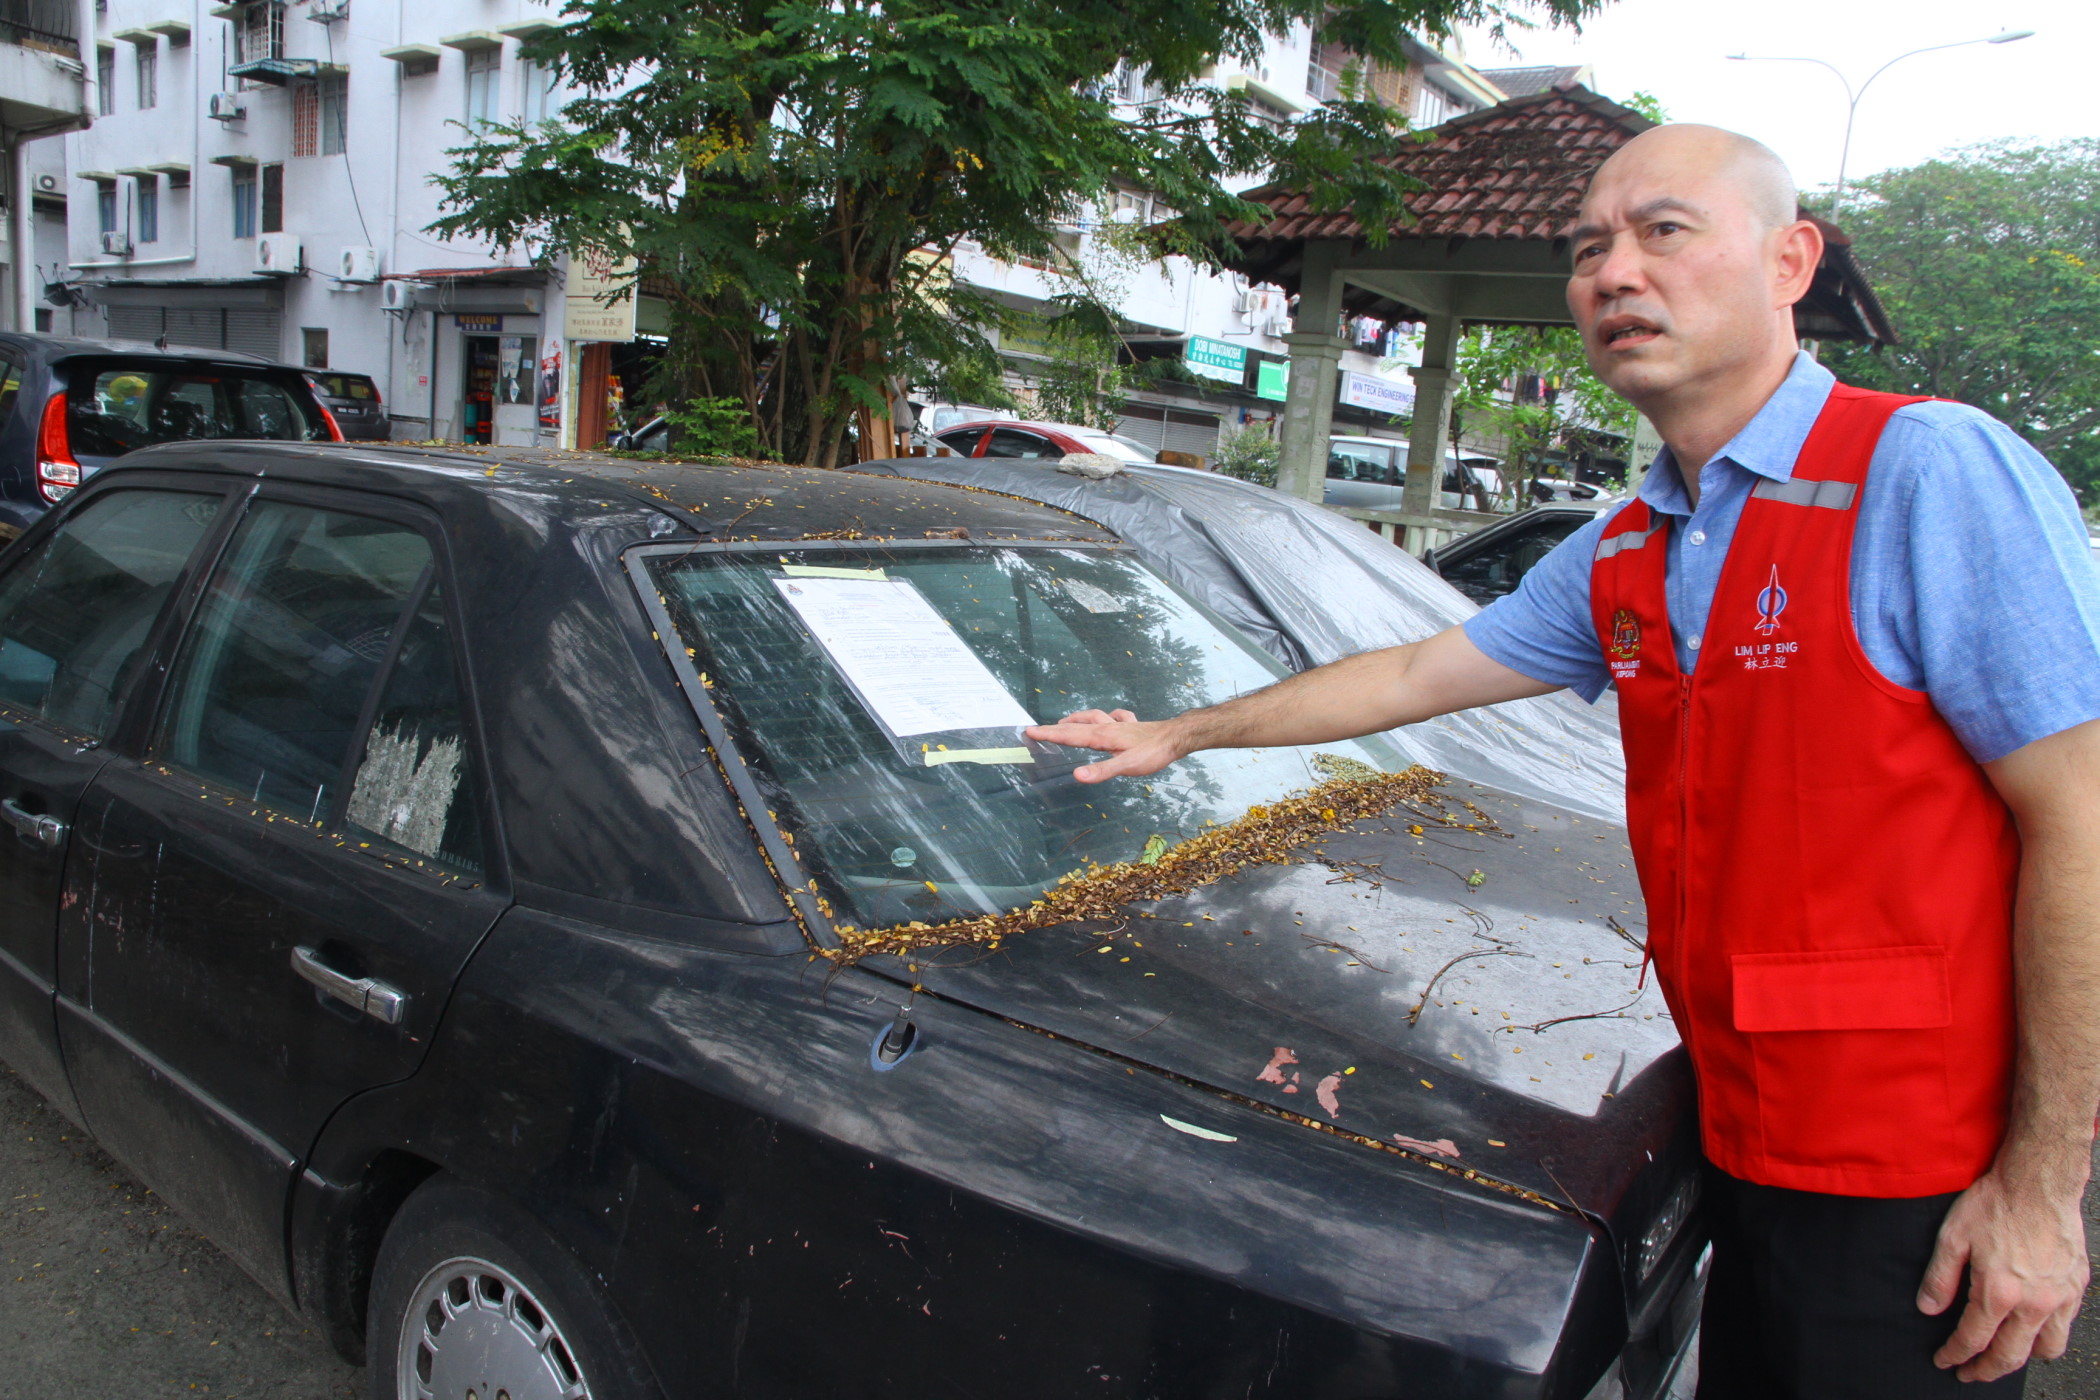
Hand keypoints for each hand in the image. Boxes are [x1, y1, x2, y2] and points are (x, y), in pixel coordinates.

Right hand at [1024, 709, 1184, 783]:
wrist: (1175, 737)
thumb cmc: (1152, 752)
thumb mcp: (1126, 766)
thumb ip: (1101, 771)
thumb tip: (1076, 776)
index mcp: (1102, 736)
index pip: (1070, 736)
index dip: (1049, 734)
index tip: (1029, 732)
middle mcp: (1108, 727)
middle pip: (1077, 725)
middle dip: (1056, 728)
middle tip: (1039, 729)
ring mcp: (1120, 725)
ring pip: (1094, 717)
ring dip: (1078, 719)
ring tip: (1066, 721)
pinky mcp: (1133, 725)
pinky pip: (1117, 717)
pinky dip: (1109, 716)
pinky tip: (1111, 717)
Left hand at [1919, 1166, 2089, 1381]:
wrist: (2038, 1183)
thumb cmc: (1995, 1204)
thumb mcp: (1953, 1236)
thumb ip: (1940, 1277)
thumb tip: (1927, 1309)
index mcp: (1998, 1292)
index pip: (1973, 1339)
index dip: (1955, 1355)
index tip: (1945, 1361)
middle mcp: (2033, 1303)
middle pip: (2009, 1356)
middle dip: (1985, 1371)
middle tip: (1969, 1374)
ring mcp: (2059, 1298)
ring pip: (2046, 1350)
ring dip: (2022, 1359)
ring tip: (2002, 1355)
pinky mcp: (2076, 1288)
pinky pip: (2066, 1328)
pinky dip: (2048, 1337)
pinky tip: (2033, 1330)